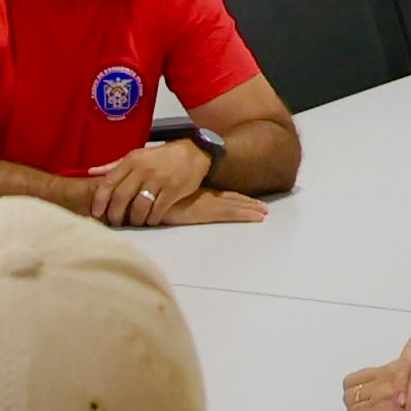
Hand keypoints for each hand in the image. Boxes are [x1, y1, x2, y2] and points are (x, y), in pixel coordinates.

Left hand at [84, 137, 214, 227]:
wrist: (192, 153)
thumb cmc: (160, 158)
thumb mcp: (136, 156)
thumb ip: (114, 166)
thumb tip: (91, 172)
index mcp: (131, 160)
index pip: (109, 182)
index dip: (100, 200)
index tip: (96, 213)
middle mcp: (143, 169)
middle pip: (121, 197)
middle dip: (115, 214)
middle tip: (115, 222)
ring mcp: (159, 180)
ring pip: (139, 206)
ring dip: (134, 219)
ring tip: (134, 222)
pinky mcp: (173, 190)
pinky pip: (157, 211)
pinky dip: (151, 219)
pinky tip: (150, 220)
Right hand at [154, 188, 270, 226]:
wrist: (146, 196)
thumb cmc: (149, 198)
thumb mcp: (160, 200)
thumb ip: (165, 200)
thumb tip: (165, 204)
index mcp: (195, 193)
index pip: (219, 195)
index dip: (234, 198)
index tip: (248, 201)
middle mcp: (204, 197)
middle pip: (230, 199)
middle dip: (246, 203)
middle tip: (263, 209)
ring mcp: (206, 204)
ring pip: (234, 206)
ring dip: (250, 209)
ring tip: (264, 213)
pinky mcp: (205, 212)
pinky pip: (230, 212)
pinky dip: (245, 214)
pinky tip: (257, 217)